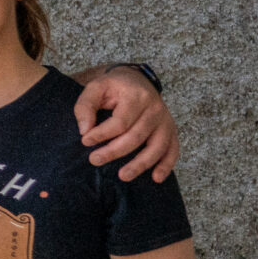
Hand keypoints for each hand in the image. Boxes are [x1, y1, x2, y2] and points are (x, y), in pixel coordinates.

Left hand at [76, 67, 178, 181]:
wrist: (136, 79)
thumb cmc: (114, 86)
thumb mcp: (95, 88)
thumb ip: (85, 106)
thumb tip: (85, 130)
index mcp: (136, 96)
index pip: (120, 122)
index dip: (102, 134)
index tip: (85, 140)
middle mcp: (155, 108)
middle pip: (136, 136)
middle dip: (114, 152)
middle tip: (95, 160)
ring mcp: (165, 120)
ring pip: (156, 147)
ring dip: (140, 164)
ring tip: (123, 176)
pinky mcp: (171, 130)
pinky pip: (173, 150)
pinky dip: (166, 165)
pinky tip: (156, 178)